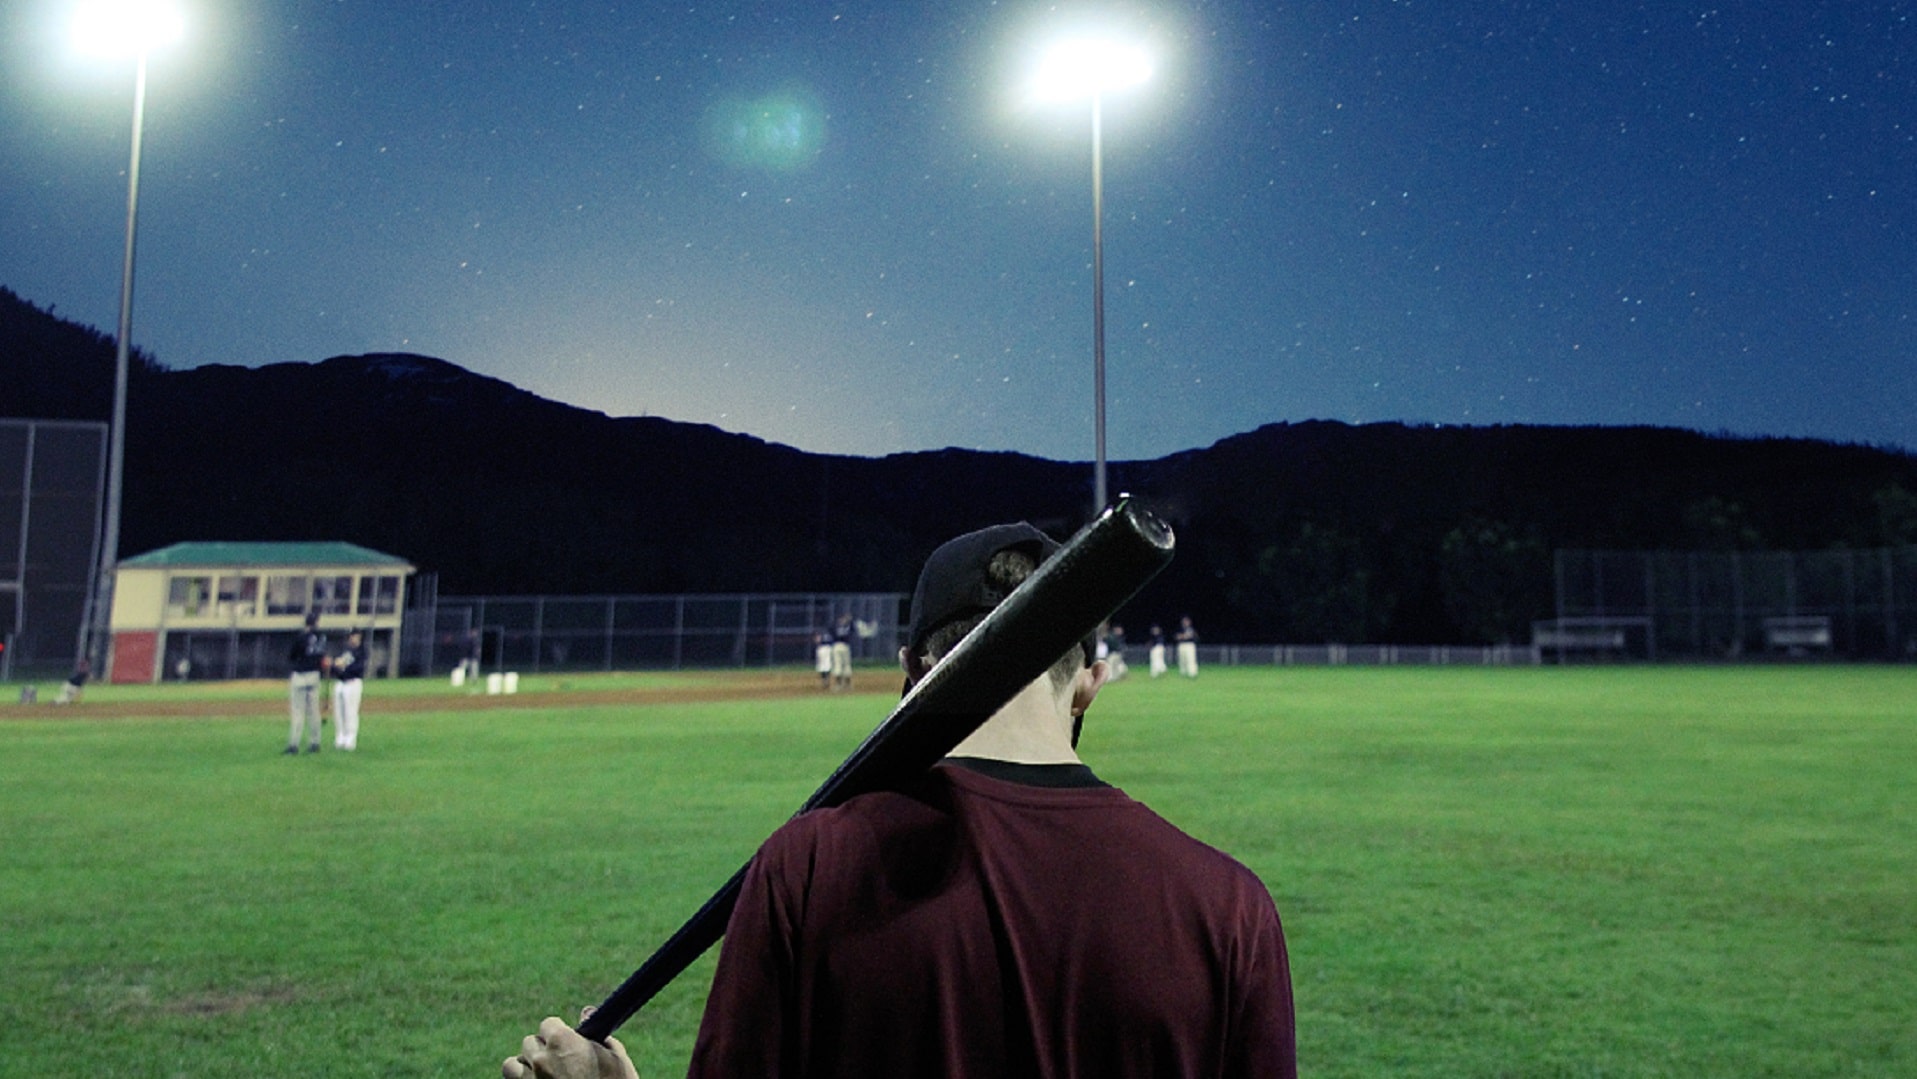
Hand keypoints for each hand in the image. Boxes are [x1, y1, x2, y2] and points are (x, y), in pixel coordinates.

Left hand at [503, 1012, 636, 1078]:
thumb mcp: (616, 1059)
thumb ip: (596, 1034)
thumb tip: (586, 1012)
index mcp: (562, 1041)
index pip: (548, 1024)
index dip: (559, 1032)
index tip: (569, 1043)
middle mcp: (541, 1060)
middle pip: (529, 1043)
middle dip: (542, 1049)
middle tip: (559, 1062)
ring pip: (512, 1065)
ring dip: (524, 1066)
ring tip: (541, 1075)